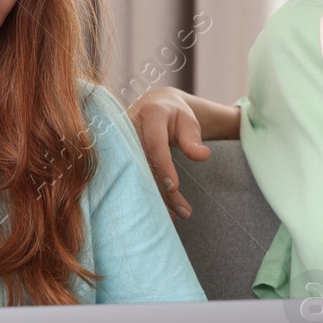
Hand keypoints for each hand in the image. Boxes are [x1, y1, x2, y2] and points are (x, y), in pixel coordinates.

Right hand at [126, 86, 211, 218]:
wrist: (154, 106)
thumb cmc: (175, 116)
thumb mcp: (189, 122)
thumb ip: (193, 139)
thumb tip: (203, 155)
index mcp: (150, 113)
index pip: (155, 144)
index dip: (163, 166)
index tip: (174, 187)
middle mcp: (130, 127)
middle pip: (144, 164)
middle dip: (161, 190)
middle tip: (182, 211)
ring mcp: (121, 142)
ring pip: (137, 174)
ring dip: (155, 196)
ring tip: (176, 216)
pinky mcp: (119, 154)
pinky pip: (131, 176)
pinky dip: (147, 194)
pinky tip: (162, 211)